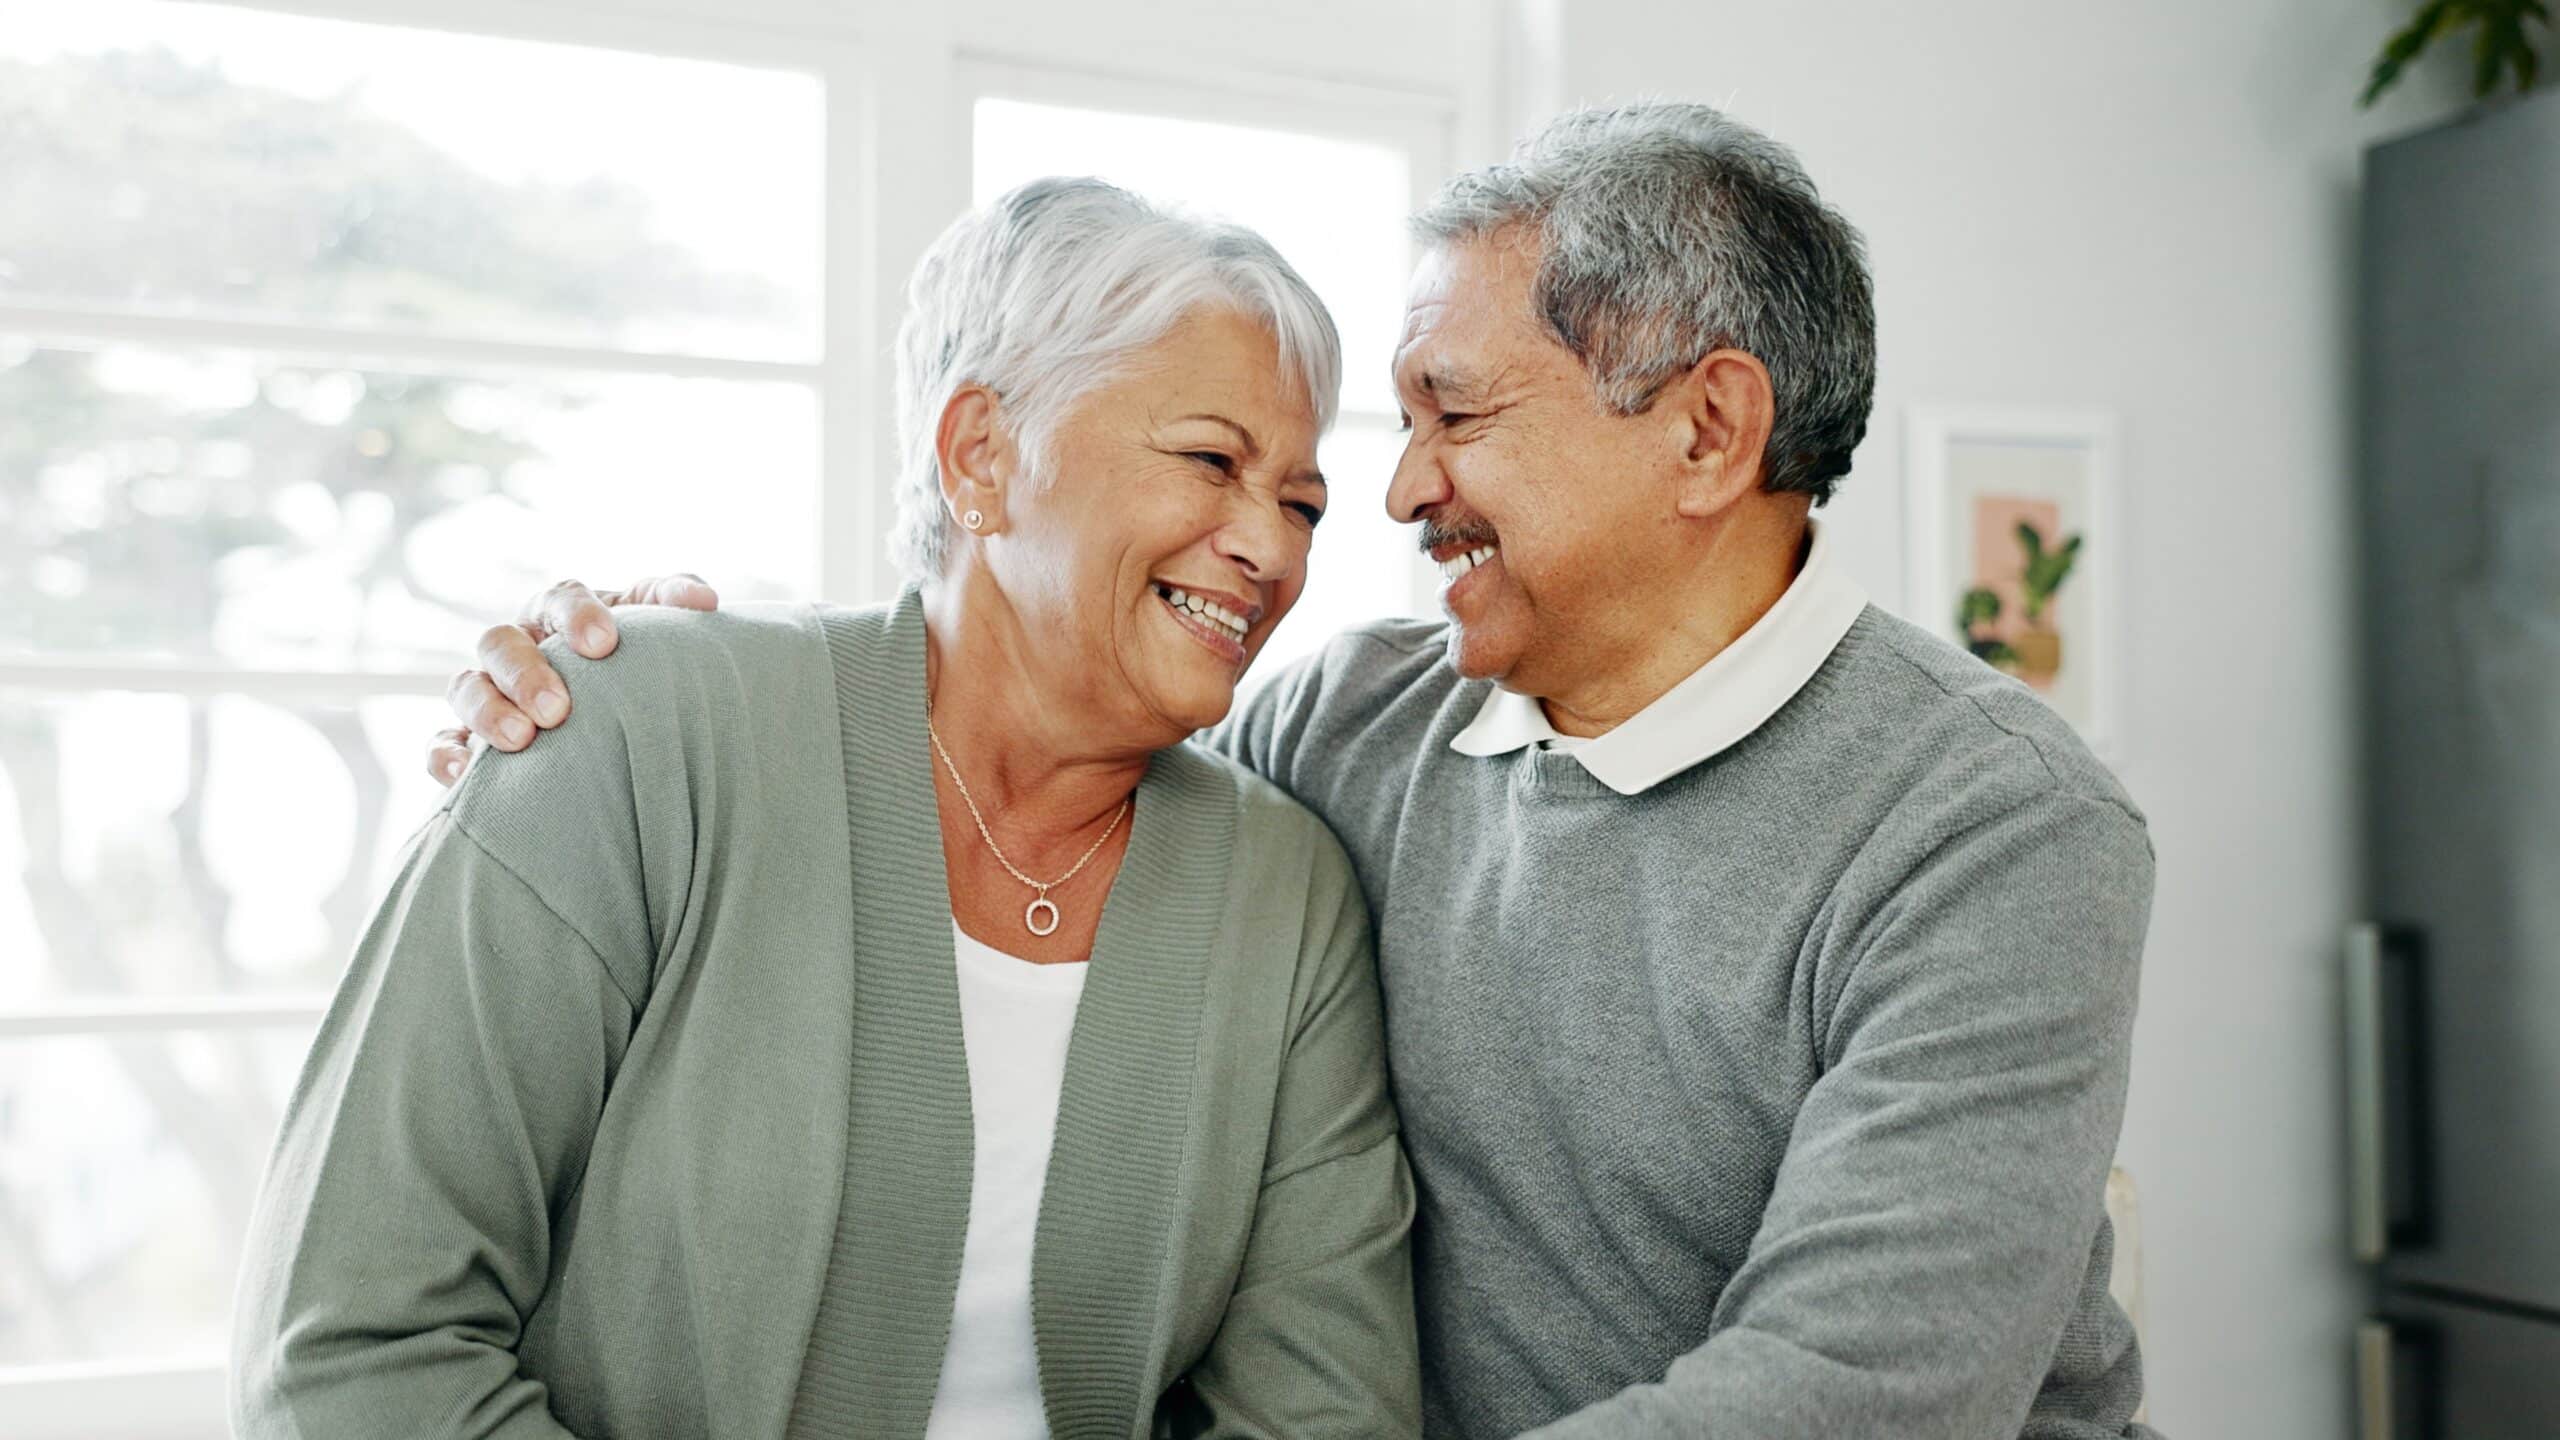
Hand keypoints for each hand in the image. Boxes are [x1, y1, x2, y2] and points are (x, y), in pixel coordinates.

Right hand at [428, 574, 720, 786]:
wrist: (623, 733)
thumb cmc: (638, 668)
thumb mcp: (657, 633)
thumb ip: (674, 604)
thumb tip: (703, 602)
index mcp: (562, 616)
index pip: (560, 598)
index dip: (577, 615)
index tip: (604, 644)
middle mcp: (518, 647)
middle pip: (501, 641)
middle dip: (526, 671)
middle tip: (558, 707)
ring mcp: (487, 692)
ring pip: (466, 686)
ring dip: (488, 710)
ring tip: (522, 739)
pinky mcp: (468, 741)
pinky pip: (441, 742)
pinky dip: (446, 754)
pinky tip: (462, 774)